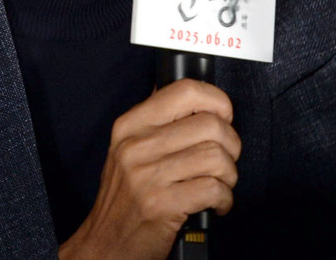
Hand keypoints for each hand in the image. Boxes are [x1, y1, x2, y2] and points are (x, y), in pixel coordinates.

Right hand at [58, 79, 240, 259]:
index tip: (224, 115)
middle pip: (210, 124)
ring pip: (216, 156)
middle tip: (226, 158)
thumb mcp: (127, 150)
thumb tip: (191, 94)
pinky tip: (216, 204)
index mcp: (130, 125)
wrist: (104, 245)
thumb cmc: (124, 199)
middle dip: (231, 144)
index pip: (185, 91)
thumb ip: (156, 121)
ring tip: (220, 183)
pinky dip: (225, 198)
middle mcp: (136, 146)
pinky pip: (213, 189)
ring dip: (229, 174)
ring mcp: (147, 176)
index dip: (216, 100)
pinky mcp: (161, 206)